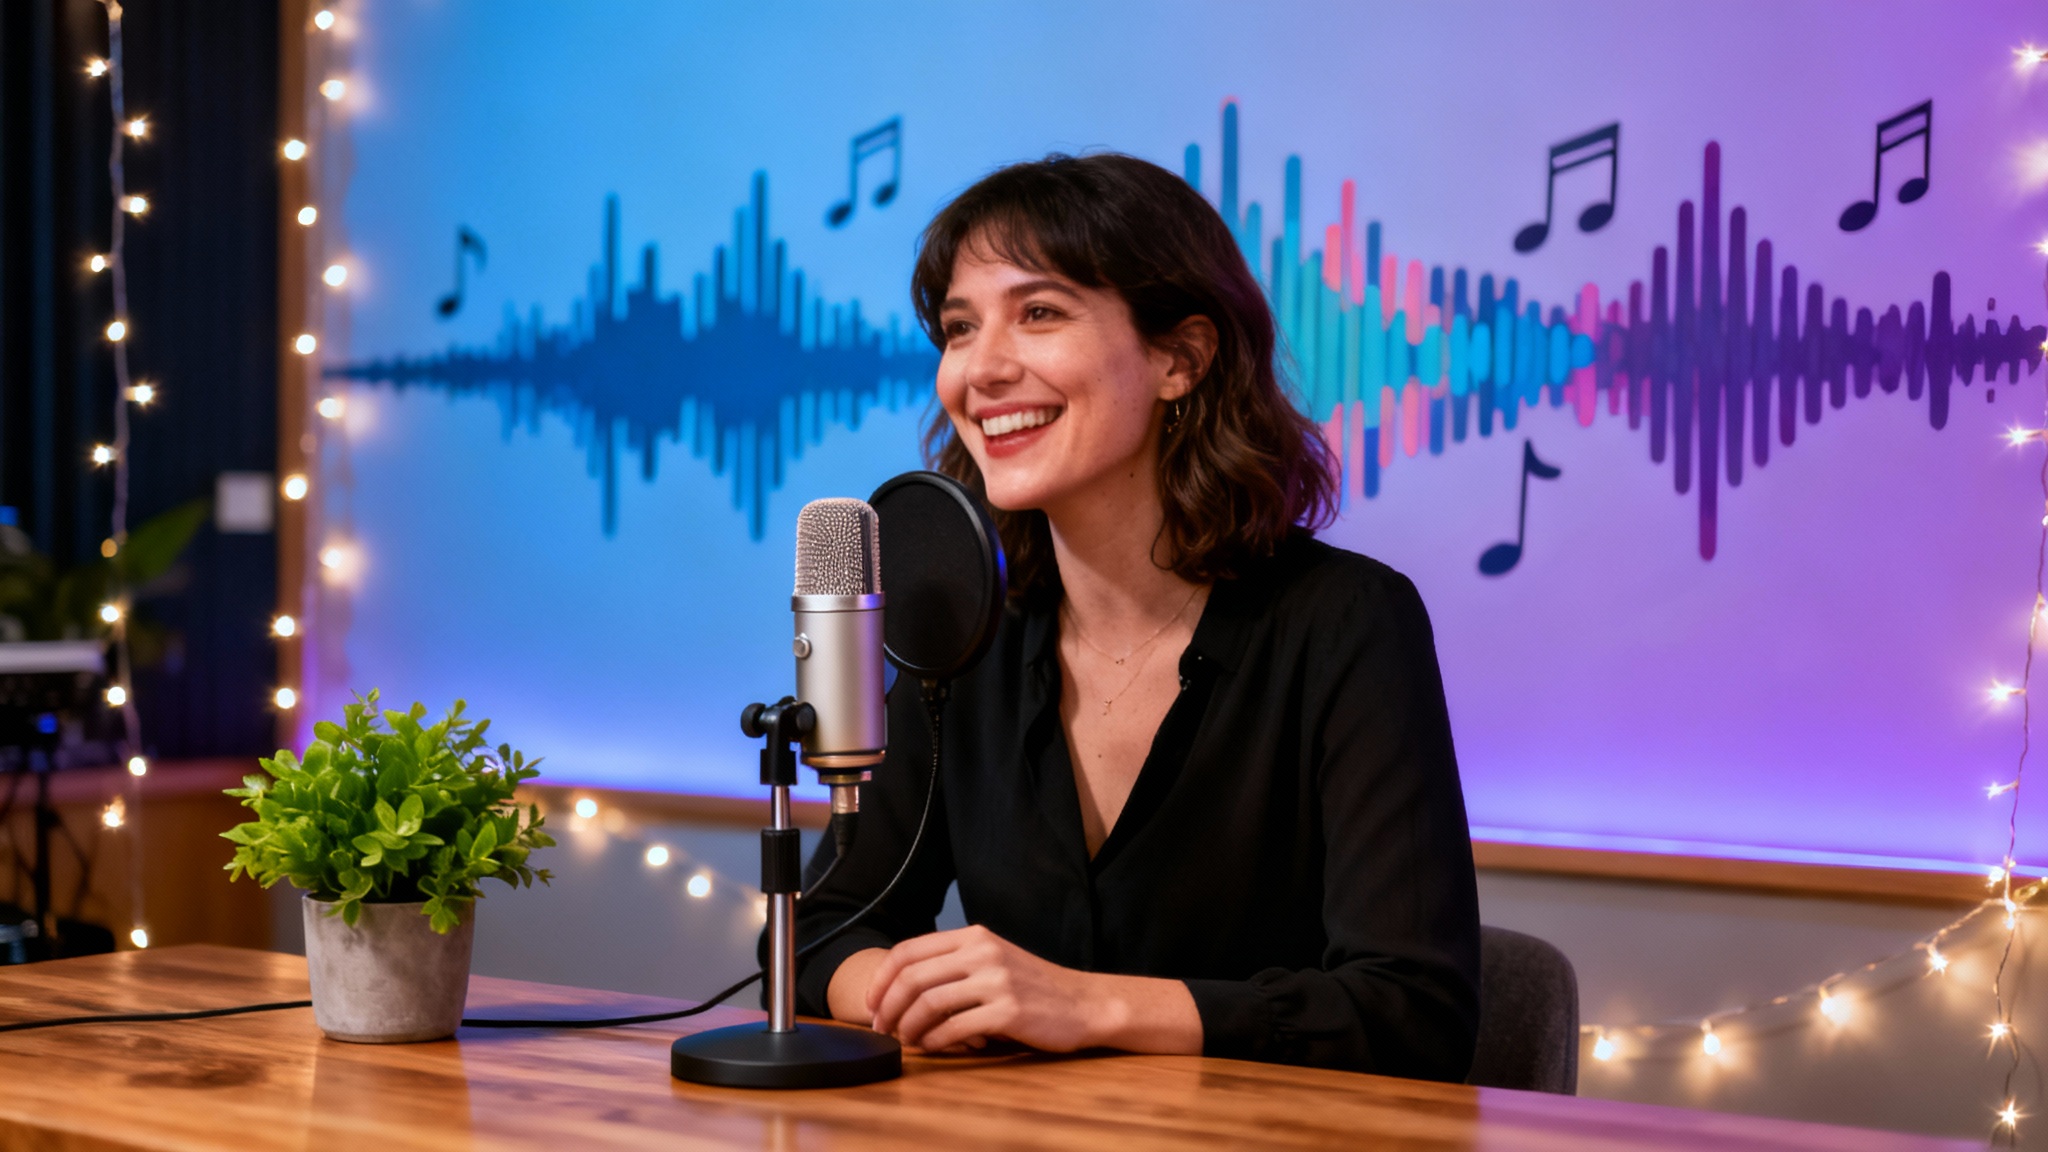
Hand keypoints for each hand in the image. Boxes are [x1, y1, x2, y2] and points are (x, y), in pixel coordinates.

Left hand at [866, 925, 1110, 1053]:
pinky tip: (931, 1047)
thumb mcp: (993, 959)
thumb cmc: (1033, 987)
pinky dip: (934, 1041)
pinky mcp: (1007, 1011)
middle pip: (912, 978)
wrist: (1082, 1003)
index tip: (872, 1002)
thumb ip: (954, 964)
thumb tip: (902, 986)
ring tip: (905, 1039)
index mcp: (973, 936)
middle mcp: (982, 952)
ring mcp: (996, 981)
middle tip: (880, 1026)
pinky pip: (954, 1028)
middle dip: (887, 1006)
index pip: (908, 951)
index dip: (881, 979)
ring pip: (928, 1003)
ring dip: (907, 1026)